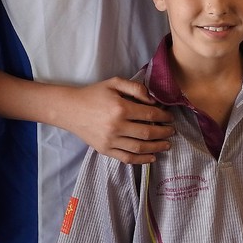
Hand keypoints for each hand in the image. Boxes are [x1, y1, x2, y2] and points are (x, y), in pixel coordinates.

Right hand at [58, 78, 173, 164]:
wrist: (70, 109)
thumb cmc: (93, 94)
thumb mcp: (114, 83)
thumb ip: (135, 88)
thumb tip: (153, 100)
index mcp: (120, 108)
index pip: (150, 114)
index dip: (163, 116)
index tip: (170, 117)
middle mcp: (117, 126)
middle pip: (148, 133)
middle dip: (164, 133)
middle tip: (172, 132)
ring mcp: (111, 141)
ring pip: (140, 148)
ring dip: (157, 147)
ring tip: (166, 145)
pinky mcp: (105, 150)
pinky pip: (127, 158)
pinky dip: (142, 160)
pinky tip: (152, 157)